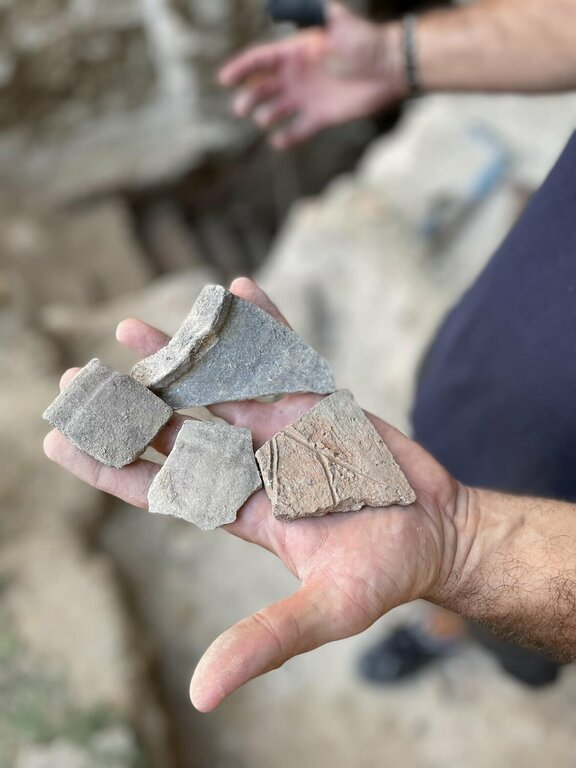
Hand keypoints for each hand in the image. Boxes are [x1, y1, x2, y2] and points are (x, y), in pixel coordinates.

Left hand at [44, 277, 465, 710]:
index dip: (111, 466)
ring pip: (222, 384)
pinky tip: (238, 291)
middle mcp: (254, 462)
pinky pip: (289, 355)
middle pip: (179, 428)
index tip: (59, 440)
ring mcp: (286, 427)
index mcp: (244, 510)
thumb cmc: (384, 574)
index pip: (162, 487)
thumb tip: (202, 695)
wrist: (438, 532)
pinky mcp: (322, 401)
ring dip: (181, 357)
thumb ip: (269, 639)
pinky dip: (266, 325)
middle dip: (131, 404)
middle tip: (76, 378)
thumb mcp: (327, 610)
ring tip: (131, 329)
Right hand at [219, 3, 405, 148]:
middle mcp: (296, 76)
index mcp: (295, 52)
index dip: (241, 69)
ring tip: (265, 120)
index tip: (224, 79)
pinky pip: (297, 131)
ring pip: (276, 110)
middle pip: (262, 87)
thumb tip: (282, 6)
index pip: (259, 60)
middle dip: (248, 97)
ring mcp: (307, 98)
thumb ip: (312, 12)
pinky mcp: (320, 118)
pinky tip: (278, 142)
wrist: (390, 67)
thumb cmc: (365, 42)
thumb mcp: (338, 22)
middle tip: (241, 108)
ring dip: (266, 116)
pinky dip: (287, 138)